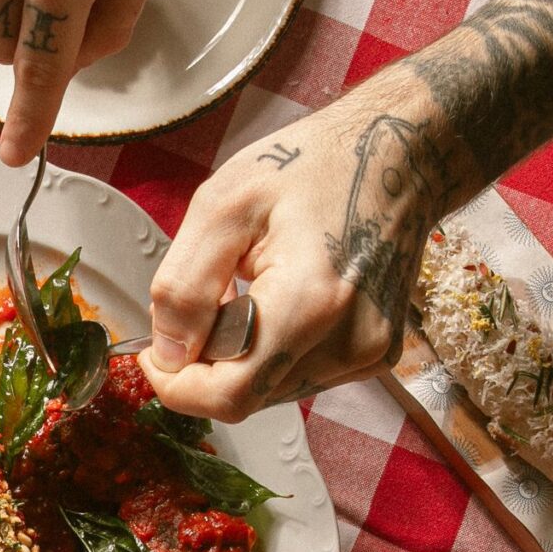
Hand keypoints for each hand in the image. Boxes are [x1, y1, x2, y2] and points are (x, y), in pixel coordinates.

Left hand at [140, 82, 452, 420]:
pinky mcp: (375, 356)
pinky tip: (282, 300)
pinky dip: (273, 351)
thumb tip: (167, 353)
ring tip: (252, 289)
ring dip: (240, 356)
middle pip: (246, 395)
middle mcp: (348, 342)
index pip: (228, 396)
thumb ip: (184, 287)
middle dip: (207, 360)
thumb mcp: (222, 205)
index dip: (177, 385)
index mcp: (310, 302)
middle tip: (208, 296)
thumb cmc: (312, 166)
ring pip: (269, 391)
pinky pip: (299, 376)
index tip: (155, 352)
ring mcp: (368, 354)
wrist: (397, 156)